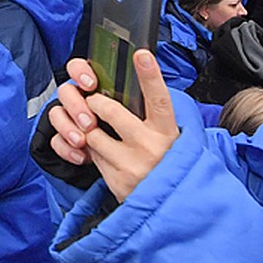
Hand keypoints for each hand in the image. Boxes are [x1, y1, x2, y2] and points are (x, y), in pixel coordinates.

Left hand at [47, 50, 178, 201]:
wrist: (173, 209)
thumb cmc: (168, 164)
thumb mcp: (171, 138)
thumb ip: (153, 117)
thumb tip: (134, 86)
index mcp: (167, 132)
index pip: (159, 99)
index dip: (150, 75)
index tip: (141, 54)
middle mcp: (150, 147)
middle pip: (109, 110)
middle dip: (95, 102)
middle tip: (95, 101)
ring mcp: (131, 165)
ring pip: (91, 134)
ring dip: (89, 129)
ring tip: (99, 130)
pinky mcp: (115, 181)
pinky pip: (90, 155)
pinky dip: (90, 150)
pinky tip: (104, 154)